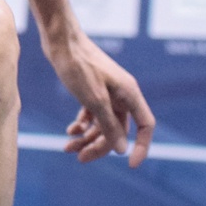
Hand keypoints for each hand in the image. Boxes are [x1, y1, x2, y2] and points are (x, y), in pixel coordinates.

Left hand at [44, 25, 153, 166]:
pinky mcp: (92, 90)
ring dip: (87, 138)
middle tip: (79, 158)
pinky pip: (92, 115)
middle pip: (118, 130)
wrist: (60, 40)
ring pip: (103, 124)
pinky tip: (70, 131)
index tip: (131, 166)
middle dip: (100, 146)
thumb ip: (109, 125)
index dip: (141, 147)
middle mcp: (121, 95)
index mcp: (129, 94)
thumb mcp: (94, 99)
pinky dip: (82, 125)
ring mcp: (107, 93)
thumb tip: (122, 150)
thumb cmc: (79, 66)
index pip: (145, 126)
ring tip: (67, 148)